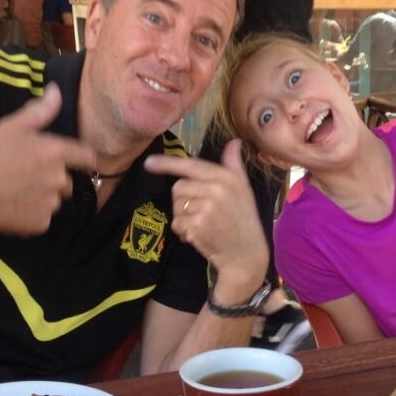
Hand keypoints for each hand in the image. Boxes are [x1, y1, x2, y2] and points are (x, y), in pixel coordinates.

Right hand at [0, 83, 96, 235]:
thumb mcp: (12, 127)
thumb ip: (40, 111)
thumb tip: (57, 90)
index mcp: (56, 153)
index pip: (88, 157)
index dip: (82, 159)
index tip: (76, 161)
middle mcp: (59, 179)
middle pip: (67, 181)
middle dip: (54, 179)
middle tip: (28, 176)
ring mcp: (50, 204)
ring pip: (55, 200)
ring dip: (44, 197)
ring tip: (18, 192)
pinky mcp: (40, 224)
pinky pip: (43, 218)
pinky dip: (33, 214)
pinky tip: (14, 207)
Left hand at [144, 140, 268, 299]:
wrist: (246, 254)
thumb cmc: (243, 219)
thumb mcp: (244, 189)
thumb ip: (234, 165)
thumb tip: (234, 142)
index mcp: (227, 177)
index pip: (191, 165)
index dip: (167, 163)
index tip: (149, 163)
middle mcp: (216, 189)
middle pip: (179, 187)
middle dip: (183, 200)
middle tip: (199, 212)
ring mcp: (206, 208)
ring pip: (176, 205)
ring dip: (182, 216)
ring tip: (201, 224)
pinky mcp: (197, 226)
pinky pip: (177, 222)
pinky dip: (182, 231)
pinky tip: (197, 235)